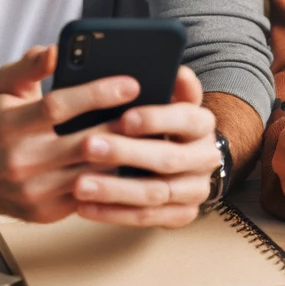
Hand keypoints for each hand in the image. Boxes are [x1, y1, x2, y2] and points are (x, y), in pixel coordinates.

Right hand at [0, 45, 139, 222]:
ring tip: (154, 136)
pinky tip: (136, 163)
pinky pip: (90, 196)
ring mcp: (35, 191)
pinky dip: (114, 180)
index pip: (60, 106)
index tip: (131, 83)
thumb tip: (56, 49)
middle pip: (84, 143)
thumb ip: (30, 65)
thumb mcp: (4, 86)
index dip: (98, 93)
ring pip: (93, 173)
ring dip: (125, 156)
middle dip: (122, 127)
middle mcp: (22, 161)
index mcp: (13, 125)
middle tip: (156, 111)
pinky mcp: (46, 213)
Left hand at [72, 66, 221, 228]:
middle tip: (87, 147)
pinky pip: (146, 218)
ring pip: (154, 193)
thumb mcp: (169, 96)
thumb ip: (168, 81)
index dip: (156, 119)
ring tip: (79, 184)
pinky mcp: (182, 215)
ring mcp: (195, 190)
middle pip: (167, 158)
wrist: (185, 158)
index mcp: (202, 123)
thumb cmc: (162, 121)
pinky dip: (113, 213)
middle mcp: (206, 157)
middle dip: (126, 153)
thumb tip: (172, 67)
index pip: (186, 118)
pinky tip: (84, 207)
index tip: (124, 118)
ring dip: (114, 189)